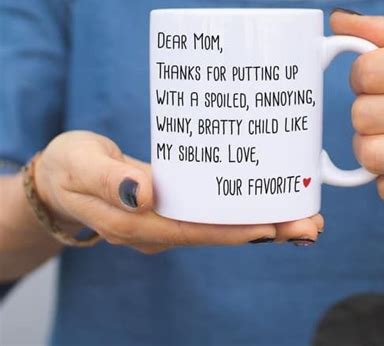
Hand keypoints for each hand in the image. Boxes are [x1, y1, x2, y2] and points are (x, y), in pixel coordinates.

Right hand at [35, 131, 323, 252]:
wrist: (60, 177)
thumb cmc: (69, 167)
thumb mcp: (81, 163)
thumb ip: (110, 179)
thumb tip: (145, 194)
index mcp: (135, 222)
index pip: (195, 230)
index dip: (237, 230)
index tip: (277, 226)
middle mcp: (156, 227)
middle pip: (217, 232)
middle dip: (265, 230)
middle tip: (310, 224)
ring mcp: (165, 220)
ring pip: (219, 225)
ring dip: (261, 222)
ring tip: (303, 214)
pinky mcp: (171, 207)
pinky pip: (210, 213)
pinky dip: (240, 210)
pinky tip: (265, 201)